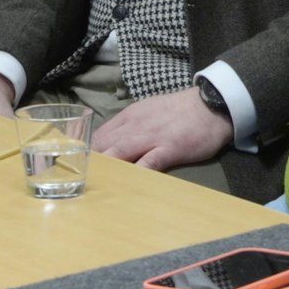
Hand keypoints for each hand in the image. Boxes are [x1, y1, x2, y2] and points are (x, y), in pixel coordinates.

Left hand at [90, 87, 230, 171]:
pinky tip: (125, 184)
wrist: (210, 104)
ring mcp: (152, 138)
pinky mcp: (169, 149)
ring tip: (93, 183)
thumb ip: (129, 124)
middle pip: (106, 145)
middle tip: (78, 180)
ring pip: (121, 153)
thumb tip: (111, 140)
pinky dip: (135, 173)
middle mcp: (136, 126)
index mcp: (130, 116)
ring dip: (107, 167)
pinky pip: (149, 162)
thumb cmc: (179, 110)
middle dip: (91, 162)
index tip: (79, 166)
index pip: (100, 135)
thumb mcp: (148, 109)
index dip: (88, 152)